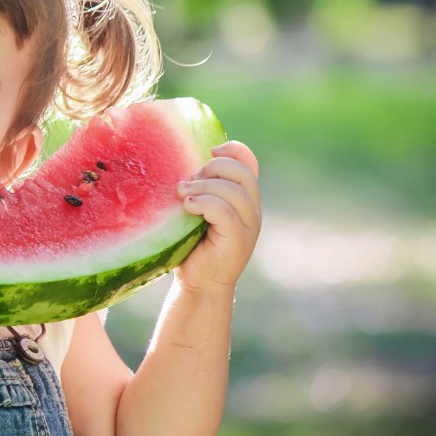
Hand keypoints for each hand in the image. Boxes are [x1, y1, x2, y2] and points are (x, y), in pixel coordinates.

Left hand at [174, 141, 261, 292]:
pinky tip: (187, 207)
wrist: (200, 284)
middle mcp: (252, 210)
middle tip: (188, 181)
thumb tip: (182, 167)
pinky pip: (224, 211)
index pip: (250, 163)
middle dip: (212, 168)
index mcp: (245, 199)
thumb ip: (200, 191)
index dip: (233, 150)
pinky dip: (203, 203)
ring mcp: (249, 226)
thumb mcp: (197, 212)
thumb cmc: (193, 247)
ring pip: (233, 191)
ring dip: (202, 186)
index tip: (209, 150)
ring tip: (182, 195)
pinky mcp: (239, 240)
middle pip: (242, 173)